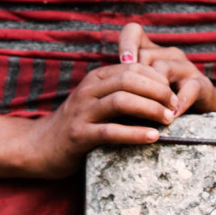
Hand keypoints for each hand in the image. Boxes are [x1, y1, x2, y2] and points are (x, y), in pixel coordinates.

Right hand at [26, 62, 179, 177]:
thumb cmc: (76, 125)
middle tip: (175, 106)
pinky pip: (111, 131)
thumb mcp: (96, 101)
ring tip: (168, 120)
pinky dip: (135, 133)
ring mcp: (82, 112)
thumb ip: (120, 93)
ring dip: (150, 109)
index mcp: (95, 78)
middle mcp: (88, 91)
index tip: (174, 92)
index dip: (157, 78)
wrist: (40, 147)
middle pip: (130, 80)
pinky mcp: (79, 136)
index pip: (133, 68)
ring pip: (122, 101)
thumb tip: (158, 94)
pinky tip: (153, 137)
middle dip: (158, 92)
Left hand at [118, 23, 215, 117]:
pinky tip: (170, 116)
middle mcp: (169, 54)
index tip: (122, 63)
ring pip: (163, 69)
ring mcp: (186, 68)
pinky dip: (178, 104)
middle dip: (135, 80)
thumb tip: (103, 95)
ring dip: (153, 92)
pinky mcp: (201, 84)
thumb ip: (126, 89)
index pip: (134, 32)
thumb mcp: (142, 94)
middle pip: (145, 56)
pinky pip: (189, 89)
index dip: (126, 44)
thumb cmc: (164, 102)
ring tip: (146, 111)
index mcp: (152, 52)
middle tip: (127, 100)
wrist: (204, 109)